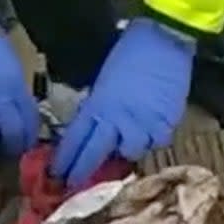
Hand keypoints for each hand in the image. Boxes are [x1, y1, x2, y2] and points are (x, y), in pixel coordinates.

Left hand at [51, 17, 194, 186]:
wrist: (165, 39)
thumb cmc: (130, 51)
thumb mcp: (104, 79)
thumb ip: (98, 105)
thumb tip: (94, 124)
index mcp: (97, 106)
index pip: (76, 140)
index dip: (65, 160)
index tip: (56, 175)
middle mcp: (118, 121)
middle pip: (97, 155)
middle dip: (84, 172)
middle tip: (75, 184)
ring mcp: (143, 125)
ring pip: (131, 153)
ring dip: (126, 150)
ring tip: (126, 142)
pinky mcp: (166, 124)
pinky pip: (157, 142)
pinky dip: (153, 138)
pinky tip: (152, 130)